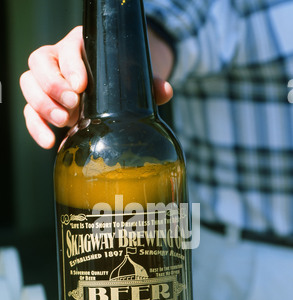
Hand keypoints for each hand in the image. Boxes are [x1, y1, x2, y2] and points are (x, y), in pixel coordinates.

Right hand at [20, 26, 172, 149]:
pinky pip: (28, 112)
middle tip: (72, 107)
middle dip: (53, 86)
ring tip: (63, 123)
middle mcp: (57, 60)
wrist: (111, 89)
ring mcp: (46, 82)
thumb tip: (165, 91)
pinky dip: (35, 127)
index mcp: (79, 46)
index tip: (80, 85)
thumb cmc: (122, 77)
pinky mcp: (42, 104)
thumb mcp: (135, 77)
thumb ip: (149, 83)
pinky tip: (49, 142)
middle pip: (38, 62)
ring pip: (28, 84)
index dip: (69, 65)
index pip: (65, 49)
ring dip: (42, 105)